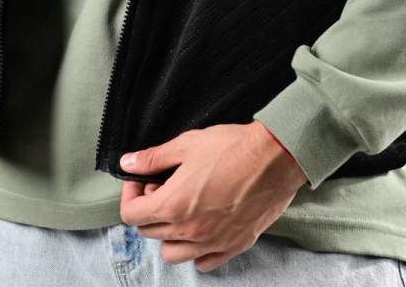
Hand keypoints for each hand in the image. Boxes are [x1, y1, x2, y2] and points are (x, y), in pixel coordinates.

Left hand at [118, 120, 306, 271]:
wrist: (276, 158)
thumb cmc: (234, 148)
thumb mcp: (188, 144)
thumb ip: (154, 158)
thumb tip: (129, 163)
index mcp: (173, 205)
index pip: (131, 215)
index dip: (130, 195)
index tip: (141, 181)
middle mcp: (189, 230)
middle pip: (150, 232)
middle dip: (149, 208)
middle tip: (163, 186)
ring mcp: (212, 242)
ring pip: (172, 253)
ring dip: (168, 234)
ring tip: (180, 209)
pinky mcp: (233, 246)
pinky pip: (203, 262)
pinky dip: (196, 250)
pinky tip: (202, 226)